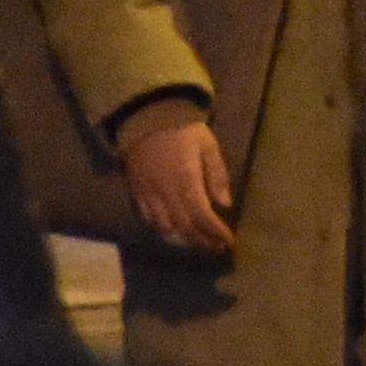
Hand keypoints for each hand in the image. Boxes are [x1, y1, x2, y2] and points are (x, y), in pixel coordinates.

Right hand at [119, 107, 235, 255]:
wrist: (147, 118)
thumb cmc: (183, 130)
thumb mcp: (208, 146)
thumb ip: (217, 176)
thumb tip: (225, 205)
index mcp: (186, 181)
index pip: (202, 216)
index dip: (216, 232)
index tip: (229, 242)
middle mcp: (165, 193)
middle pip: (184, 227)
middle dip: (202, 240)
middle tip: (216, 247)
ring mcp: (148, 195)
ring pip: (165, 227)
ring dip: (184, 240)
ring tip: (199, 244)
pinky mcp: (136, 193)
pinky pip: (148, 219)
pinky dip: (162, 230)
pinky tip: (174, 233)